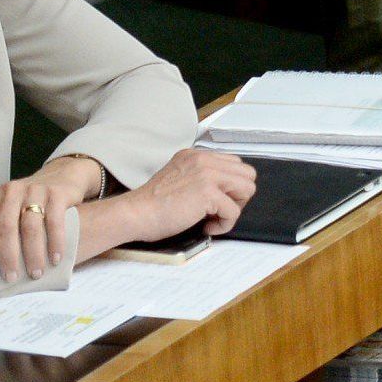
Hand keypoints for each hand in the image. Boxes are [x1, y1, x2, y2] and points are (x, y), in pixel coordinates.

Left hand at [0, 156, 103, 282]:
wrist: (62, 176)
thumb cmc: (28, 201)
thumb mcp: (7, 206)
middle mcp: (11, 191)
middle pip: (6, 227)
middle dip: (8, 256)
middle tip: (11, 277)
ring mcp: (35, 191)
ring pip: (31, 227)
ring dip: (33, 254)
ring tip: (36, 273)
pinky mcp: (57, 194)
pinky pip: (55, 222)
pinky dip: (55, 243)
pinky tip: (56, 258)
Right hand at [111, 149, 258, 243]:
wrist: (133, 214)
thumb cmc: (152, 204)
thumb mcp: (180, 177)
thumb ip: (202, 176)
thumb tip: (226, 189)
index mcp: (197, 155)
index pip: (235, 165)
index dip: (231, 187)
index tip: (216, 201)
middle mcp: (204, 159)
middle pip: (247, 174)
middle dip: (238, 196)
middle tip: (218, 210)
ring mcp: (207, 174)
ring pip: (247, 189)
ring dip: (234, 208)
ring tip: (213, 218)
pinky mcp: (207, 193)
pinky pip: (233, 211)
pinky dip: (224, 224)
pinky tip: (206, 227)